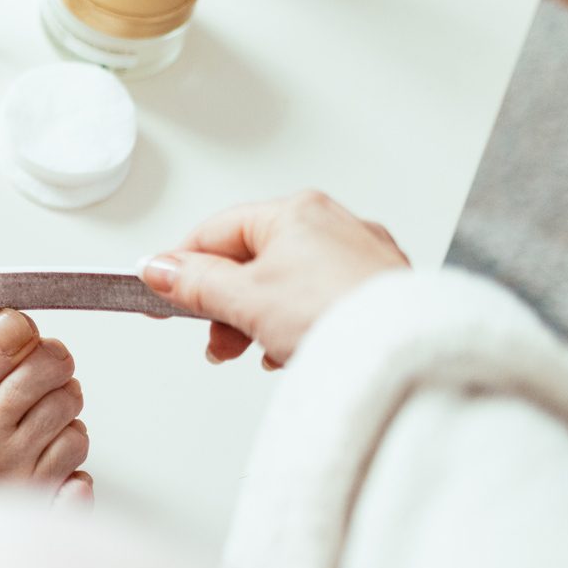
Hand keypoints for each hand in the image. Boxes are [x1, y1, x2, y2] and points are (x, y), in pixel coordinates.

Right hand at [0, 310, 88, 497]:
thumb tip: (10, 321)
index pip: (3, 344)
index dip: (18, 330)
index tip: (15, 336)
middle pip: (48, 368)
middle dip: (49, 360)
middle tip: (37, 368)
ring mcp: (15, 470)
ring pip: (70, 409)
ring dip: (60, 402)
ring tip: (33, 412)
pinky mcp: (37, 500)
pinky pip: (79, 459)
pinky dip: (68, 447)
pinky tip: (44, 448)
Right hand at [140, 190, 408, 366]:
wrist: (409, 356)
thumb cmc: (339, 316)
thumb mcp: (245, 300)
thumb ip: (195, 283)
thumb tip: (160, 268)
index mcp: (296, 211)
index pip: (216, 232)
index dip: (181, 266)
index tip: (158, 293)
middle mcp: (333, 224)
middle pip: (254, 260)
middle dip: (227, 304)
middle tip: (216, 340)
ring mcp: (362, 257)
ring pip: (289, 283)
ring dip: (262, 319)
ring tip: (261, 351)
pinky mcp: (381, 291)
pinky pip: (323, 301)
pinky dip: (301, 325)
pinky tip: (297, 351)